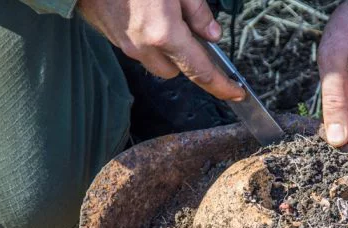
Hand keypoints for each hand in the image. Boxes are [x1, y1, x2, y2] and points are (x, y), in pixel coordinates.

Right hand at [78, 0, 245, 100]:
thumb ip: (198, 12)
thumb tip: (212, 35)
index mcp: (165, 34)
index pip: (201, 71)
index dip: (221, 86)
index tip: (235, 93)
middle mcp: (145, 47)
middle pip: (175, 71)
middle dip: (186, 57)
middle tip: (188, 30)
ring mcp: (125, 46)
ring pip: (156, 63)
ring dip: (165, 50)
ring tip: (162, 17)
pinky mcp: (112, 40)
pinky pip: (137, 50)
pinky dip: (147, 41)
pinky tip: (145, 15)